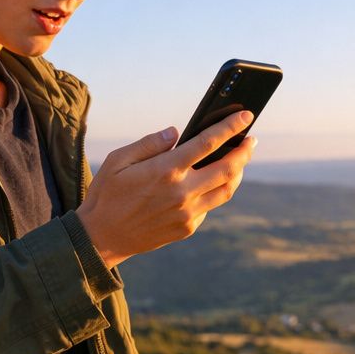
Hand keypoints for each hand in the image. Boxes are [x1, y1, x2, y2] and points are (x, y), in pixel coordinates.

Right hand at [76, 110, 256, 268]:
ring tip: (240, 160)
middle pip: (228, 168)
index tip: (246, 115)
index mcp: (165, 170)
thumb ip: (149, 144)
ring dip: (238, 172)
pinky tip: (213, 182)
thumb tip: (176, 132)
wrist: (102, 238)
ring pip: (226, 190)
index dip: (230, 127)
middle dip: (245, 150)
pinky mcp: (188, 228)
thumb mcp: (118, 160)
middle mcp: (182, 192)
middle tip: (252, 140)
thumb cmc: (107, 194)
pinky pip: (210, 206)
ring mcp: (187, 213)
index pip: (208, 142)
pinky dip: (216, 191)